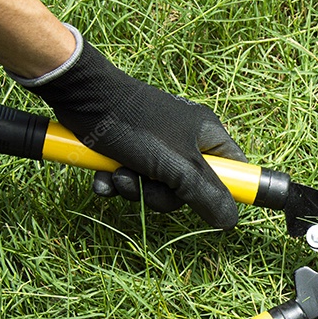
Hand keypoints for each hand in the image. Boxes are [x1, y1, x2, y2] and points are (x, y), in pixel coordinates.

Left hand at [19, 35, 246, 227]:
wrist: (82, 97)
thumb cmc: (135, 126)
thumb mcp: (176, 166)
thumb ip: (206, 195)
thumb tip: (231, 221)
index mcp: (207, 136)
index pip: (234, 170)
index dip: (226, 192)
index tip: (210, 208)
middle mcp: (186, 140)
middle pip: (190, 188)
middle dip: (161, 194)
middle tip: (145, 184)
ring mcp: (157, 145)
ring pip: (157, 188)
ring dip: (134, 189)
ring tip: (118, 173)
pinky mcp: (130, 149)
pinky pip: (132, 179)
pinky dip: (116, 183)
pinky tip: (102, 177)